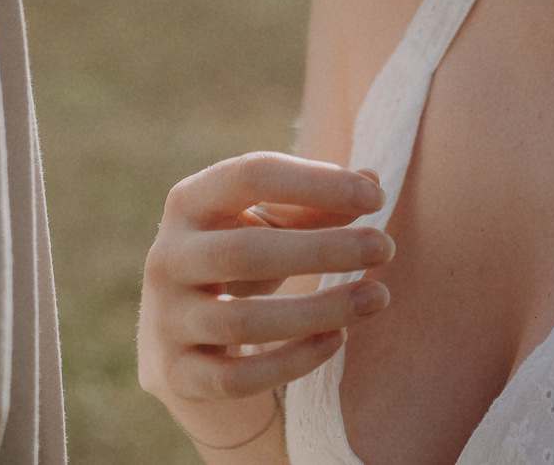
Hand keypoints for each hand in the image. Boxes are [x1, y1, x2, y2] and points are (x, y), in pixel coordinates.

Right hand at [138, 154, 393, 448]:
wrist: (180, 338)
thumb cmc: (241, 261)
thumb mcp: (269, 225)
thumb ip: (315, 204)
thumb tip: (373, 183)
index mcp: (189, 203)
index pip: (249, 176)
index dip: (315, 183)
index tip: (375, 198)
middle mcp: (167, 257)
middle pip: (245, 252)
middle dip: (324, 250)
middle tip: (386, 247)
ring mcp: (167, 319)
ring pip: (243, 321)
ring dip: (319, 310)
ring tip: (378, 297)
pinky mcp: (178, 374)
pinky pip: (237, 377)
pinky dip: (293, 361)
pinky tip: (338, 339)